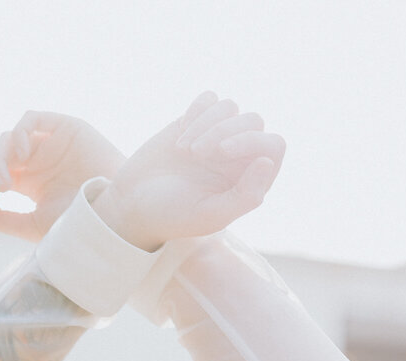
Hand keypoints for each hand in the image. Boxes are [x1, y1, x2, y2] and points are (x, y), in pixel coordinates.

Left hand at [0, 112, 125, 241]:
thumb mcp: (30, 225)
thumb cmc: (77, 226)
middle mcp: (35, 159)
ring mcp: (49, 142)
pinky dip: (19, 135)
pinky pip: (30, 120)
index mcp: (26, 182)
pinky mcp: (64, 127)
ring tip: (7, 185)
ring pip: (8, 138)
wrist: (114, 217)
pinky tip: (21, 158)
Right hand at [93, 91, 285, 250]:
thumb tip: (267, 161)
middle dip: (225, 131)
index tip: (221, 153)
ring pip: (231, 107)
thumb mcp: (210, 215)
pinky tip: (180, 135)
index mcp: (249, 181)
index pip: (273, 146)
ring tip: (185, 151)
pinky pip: (209, 99)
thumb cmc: (173, 216)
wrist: (132, 204)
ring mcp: (218, 136)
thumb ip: (245, 196)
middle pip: (254, 121)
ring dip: (206, 124)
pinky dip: (196, 111)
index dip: (252, 141)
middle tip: (196, 154)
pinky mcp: (197, 121)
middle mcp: (238, 156)